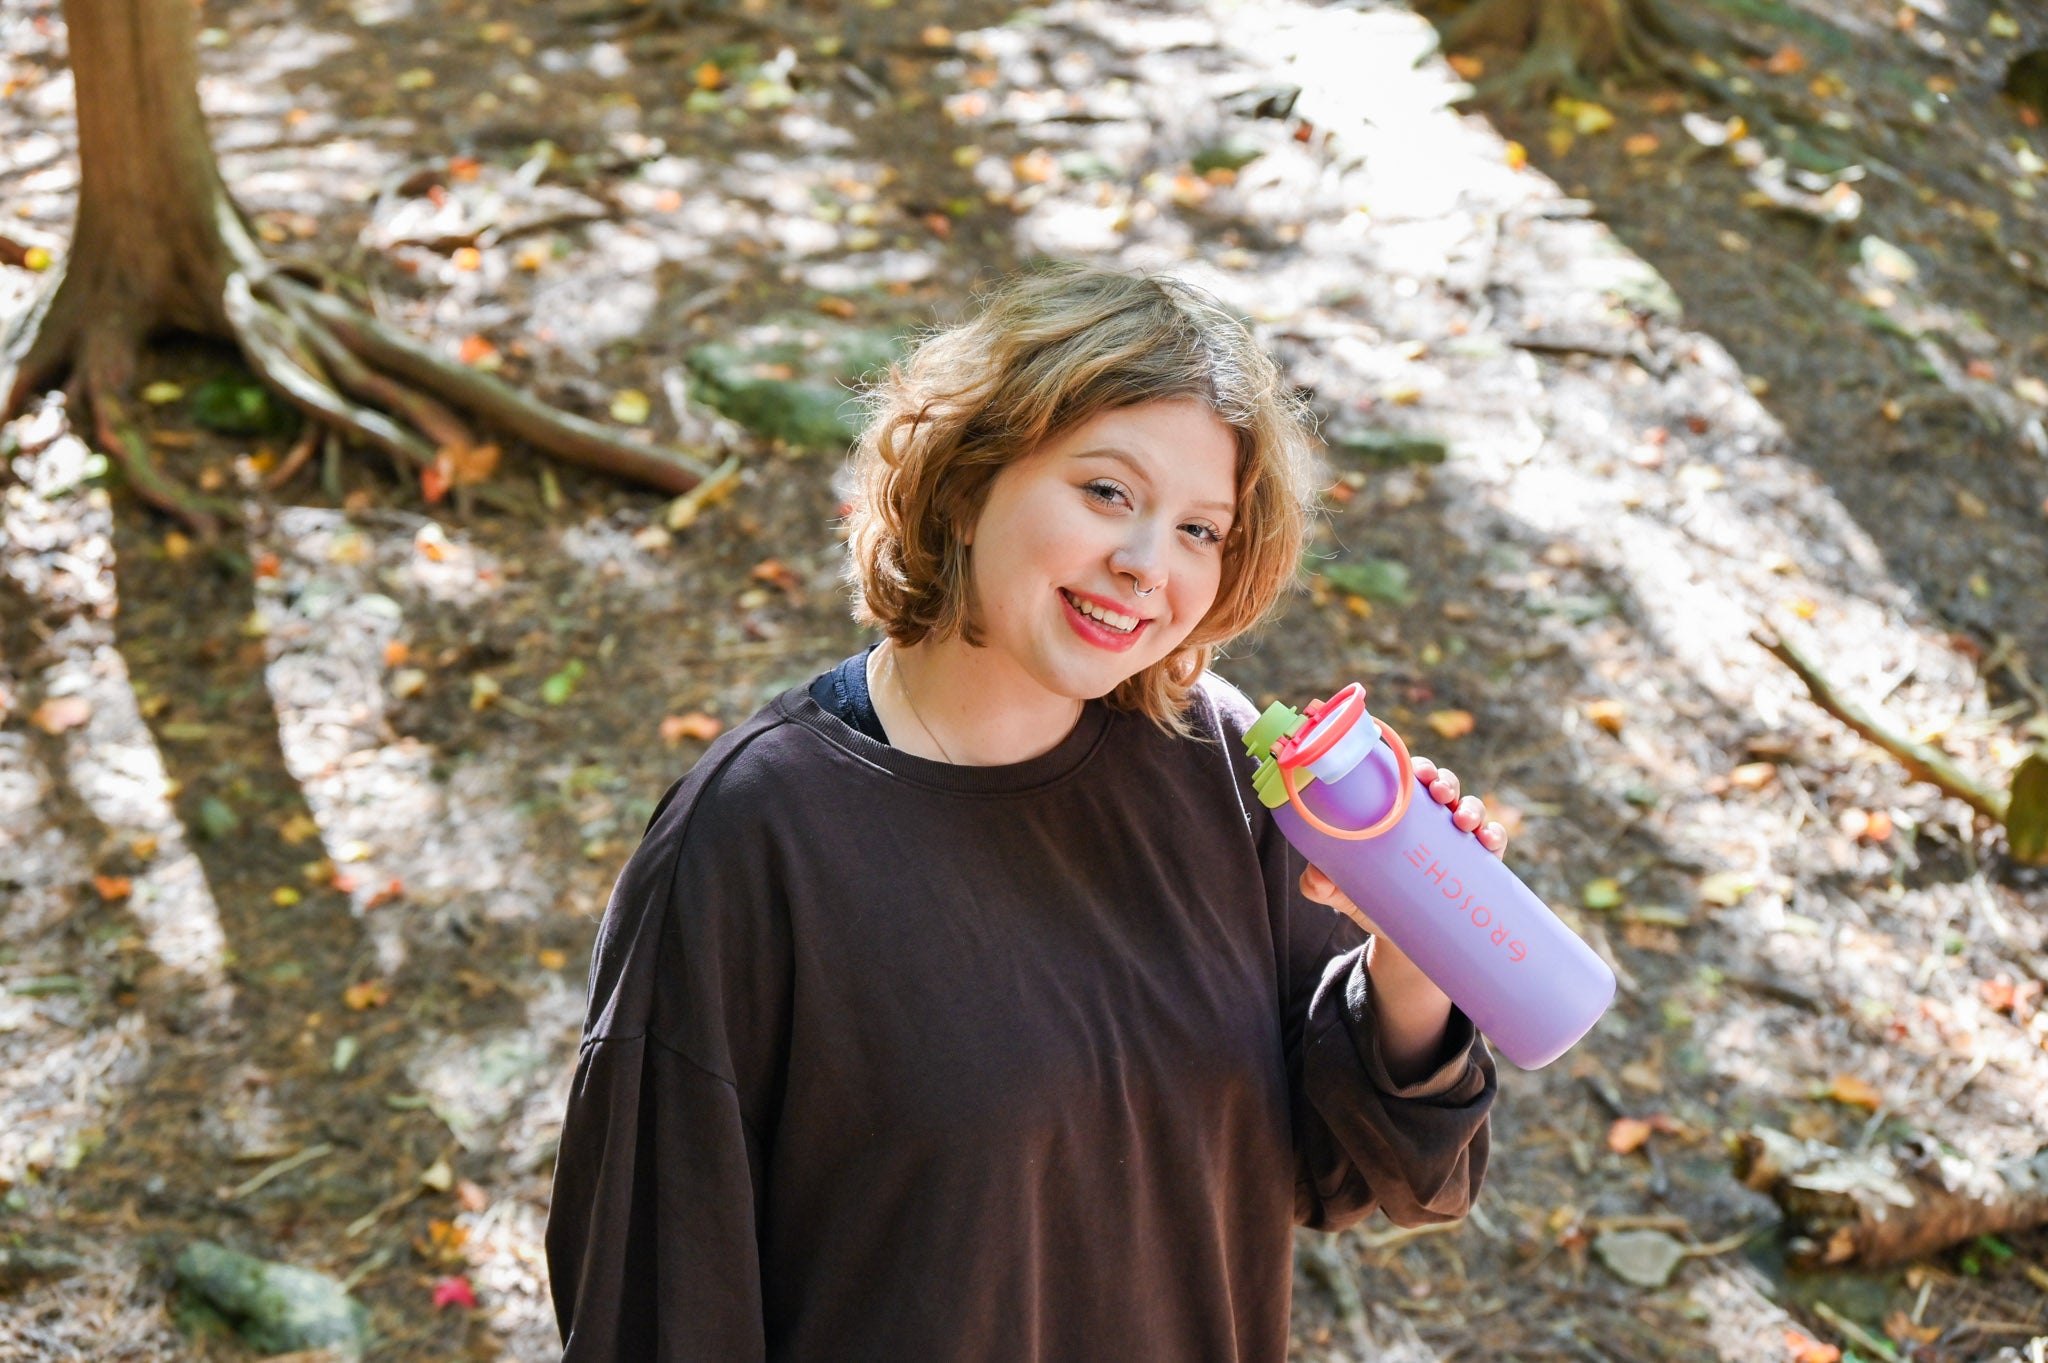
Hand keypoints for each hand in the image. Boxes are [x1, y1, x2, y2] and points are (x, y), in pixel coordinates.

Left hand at [1297, 756, 1507, 933]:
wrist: (1399, 937)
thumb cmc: (1369, 899)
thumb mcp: (1341, 891)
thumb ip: (1320, 884)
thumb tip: (1315, 877)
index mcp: (1396, 812)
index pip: (1408, 777)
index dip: (1416, 767)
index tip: (1416, 771)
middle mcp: (1429, 819)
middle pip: (1443, 784)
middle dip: (1444, 781)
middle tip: (1439, 792)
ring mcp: (1455, 839)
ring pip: (1471, 807)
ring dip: (1471, 807)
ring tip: (1462, 821)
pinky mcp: (1477, 863)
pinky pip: (1491, 841)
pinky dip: (1493, 835)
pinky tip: (1488, 840)